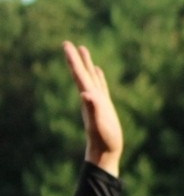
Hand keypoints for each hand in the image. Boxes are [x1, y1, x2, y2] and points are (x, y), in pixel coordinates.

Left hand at [63, 42, 123, 172]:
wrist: (105, 152)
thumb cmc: (104, 140)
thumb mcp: (99, 124)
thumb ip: (93, 109)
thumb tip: (86, 94)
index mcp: (89, 98)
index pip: (79, 75)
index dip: (73, 60)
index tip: (67, 45)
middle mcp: (90, 97)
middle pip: (81, 73)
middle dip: (76, 58)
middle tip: (68, 42)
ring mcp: (97, 101)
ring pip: (90, 77)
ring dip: (86, 64)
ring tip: (83, 50)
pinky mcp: (104, 105)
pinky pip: (100, 85)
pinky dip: (98, 76)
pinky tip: (98, 71)